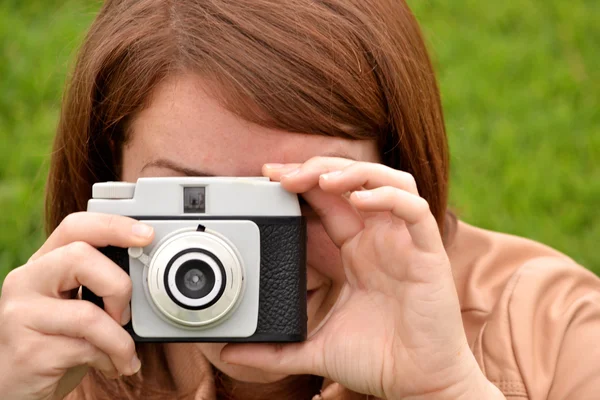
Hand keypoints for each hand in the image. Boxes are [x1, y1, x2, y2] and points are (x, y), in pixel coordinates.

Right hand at [0, 212, 153, 399]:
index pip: (75, 227)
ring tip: (124, 352)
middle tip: (125, 314)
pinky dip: (110, 359)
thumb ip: (100, 283)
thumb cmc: (58, 341)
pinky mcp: (28, 352)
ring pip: (88, 314)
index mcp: (43, 264)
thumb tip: (148, 275)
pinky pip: (86, 349)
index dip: (114, 226)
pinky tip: (110, 365)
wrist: (16, 386)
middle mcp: (26, 281)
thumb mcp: (77, 304)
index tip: (146, 235)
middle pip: (81, 257)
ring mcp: (22, 316)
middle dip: (119, 286)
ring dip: (119, 339)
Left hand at [220, 157, 501, 398]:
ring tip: (322, 180)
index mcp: (356, 251)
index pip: (328, 200)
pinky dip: (389, 197)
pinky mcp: (427, 254)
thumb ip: (274, 349)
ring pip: (388, 182)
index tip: (269, 176)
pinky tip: (361, 201)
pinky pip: (415, 210)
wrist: (418, 385)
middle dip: (318, 169)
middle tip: (283, 175)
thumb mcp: (315, 347)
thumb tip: (232, 353)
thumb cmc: (377, 360)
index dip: (302, 181)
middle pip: (353, 180)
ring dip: (355, 173)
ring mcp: (404, 244)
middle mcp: (379, 239)